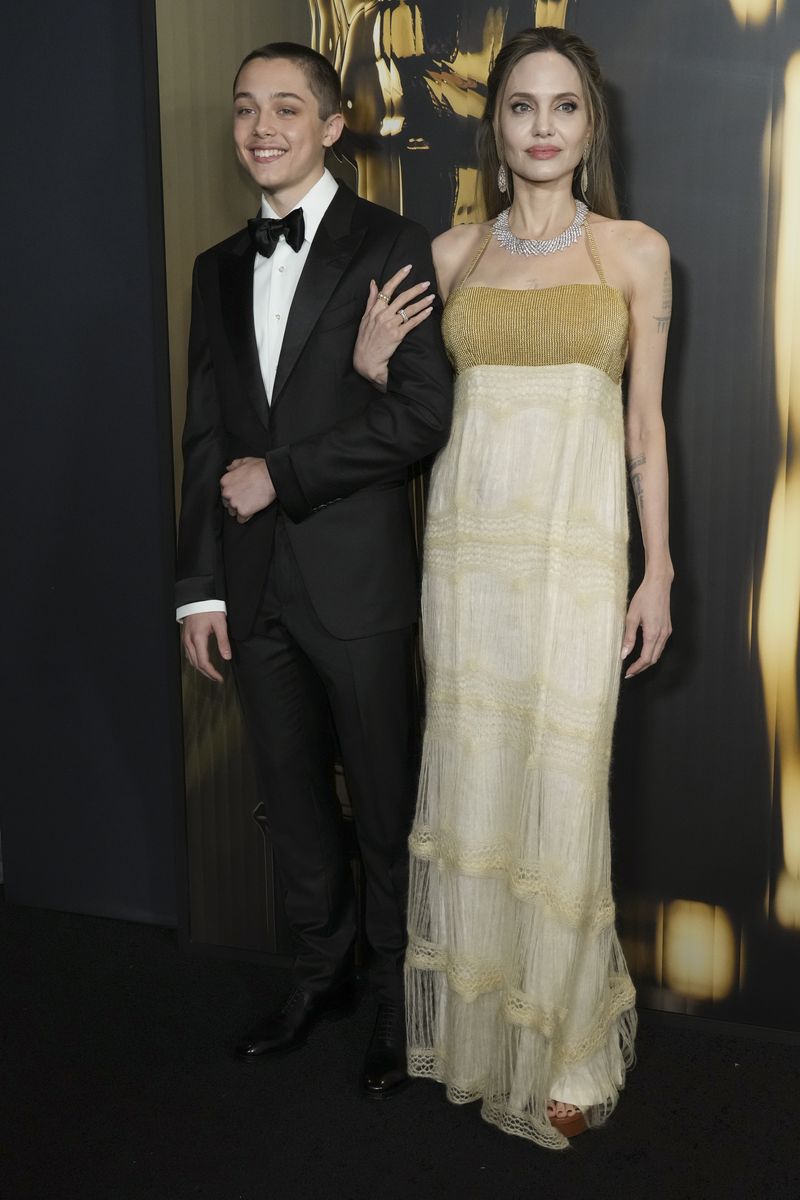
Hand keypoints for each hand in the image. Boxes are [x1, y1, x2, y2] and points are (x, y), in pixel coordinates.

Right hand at [182, 611, 231, 683]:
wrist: (196, 598)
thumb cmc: (209, 609)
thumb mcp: (220, 624)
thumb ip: (223, 641)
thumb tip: (227, 657)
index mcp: (198, 639)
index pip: (204, 662)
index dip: (212, 673)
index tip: (220, 678)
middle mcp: (189, 642)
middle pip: (196, 664)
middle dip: (207, 674)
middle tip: (217, 678)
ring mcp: (185, 640)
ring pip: (191, 661)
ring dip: (201, 669)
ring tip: (211, 674)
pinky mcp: (185, 638)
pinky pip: (189, 655)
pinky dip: (196, 662)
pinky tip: (202, 663)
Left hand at [220, 457, 275, 522]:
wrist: (272, 476)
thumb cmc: (261, 468)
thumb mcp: (245, 461)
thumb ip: (235, 465)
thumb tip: (229, 467)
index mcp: (225, 481)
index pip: (224, 492)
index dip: (233, 493)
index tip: (241, 492)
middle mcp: (227, 493)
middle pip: (227, 503)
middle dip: (235, 502)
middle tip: (246, 498)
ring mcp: (234, 503)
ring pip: (233, 512)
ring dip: (240, 510)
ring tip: (250, 504)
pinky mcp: (243, 511)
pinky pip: (241, 519)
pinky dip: (246, 517)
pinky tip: (252, 511)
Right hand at [353, 264, 435, 388]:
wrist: (366, 360)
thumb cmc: (365, 339)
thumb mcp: (364, 318)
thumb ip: (371, 300)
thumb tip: (374, 283)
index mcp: (375, 309)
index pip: (387, 288)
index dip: (398, 277)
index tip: (408, 268)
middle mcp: (382, 315)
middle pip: (402, 297)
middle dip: (416, 289)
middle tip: (426, 283)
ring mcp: (390, 325)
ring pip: (409, 309)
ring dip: (422, 302)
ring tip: (431, 297)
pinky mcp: (397, 335)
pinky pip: (412, 323)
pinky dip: (422, 316)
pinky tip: (429, 311)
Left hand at [622, 574, 671, 677]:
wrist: (658, 585)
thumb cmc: (644, 598)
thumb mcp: (631, 617)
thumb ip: (628, 638)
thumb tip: (624, 654)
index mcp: (653, 634)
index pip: (646, 659)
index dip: (636, 668)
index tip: (627, 672)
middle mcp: (663, 635)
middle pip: (653, 659)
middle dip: (642, 667)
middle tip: (630, 671)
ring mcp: (667, 631)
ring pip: (658, 653)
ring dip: (647, 661)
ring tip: (635, 664)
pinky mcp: (667, 628)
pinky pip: (661, 645)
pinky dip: (652, 652)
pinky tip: (643, 651)